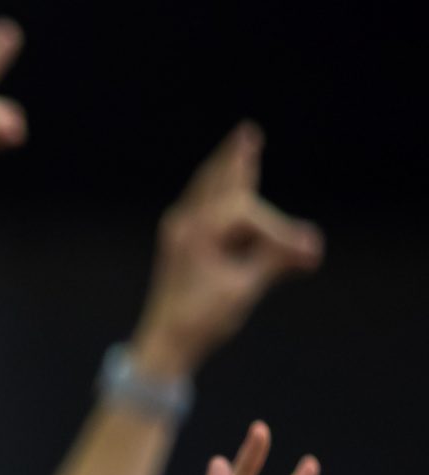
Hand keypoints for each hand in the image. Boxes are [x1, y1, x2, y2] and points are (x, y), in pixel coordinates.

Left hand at [131, 124, 322, 379]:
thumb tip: (311, 246)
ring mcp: (178, 232)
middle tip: (249, 131)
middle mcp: (184, 224)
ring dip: (226, 167)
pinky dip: (215, 188)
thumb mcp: (243, 290)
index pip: (246, 211)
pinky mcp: (177, 243)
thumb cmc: (201, 319)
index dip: (279, 229)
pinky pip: (198, 204)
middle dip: (238, 160)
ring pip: (206, 189)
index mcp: (197, 232)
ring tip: (240, 143)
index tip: (305, 253)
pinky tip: (218, 180)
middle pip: (218, 181)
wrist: (163, 343)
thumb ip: (275, 262)